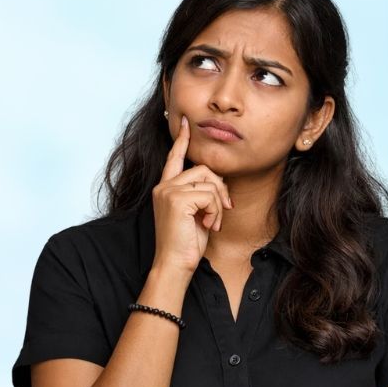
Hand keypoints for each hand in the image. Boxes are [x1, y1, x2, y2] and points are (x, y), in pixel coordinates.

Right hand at [150, 114, 233, 274]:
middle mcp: (164, 186)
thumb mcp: (196, 213)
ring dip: (218, 203)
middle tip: (224, 209)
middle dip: (219, 188)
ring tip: (213, 222)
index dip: (182, 140)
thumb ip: (201, 194)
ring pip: (209, 181)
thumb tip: (218, 180)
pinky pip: (209, 195)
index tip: (186, 122)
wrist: (175, 264)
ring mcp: (168, 191)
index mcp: (166, 188)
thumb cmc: (186, 243)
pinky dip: (215, 211)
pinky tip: (209, 225)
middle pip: (203, 169)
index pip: (174, 157)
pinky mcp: (176, 199)